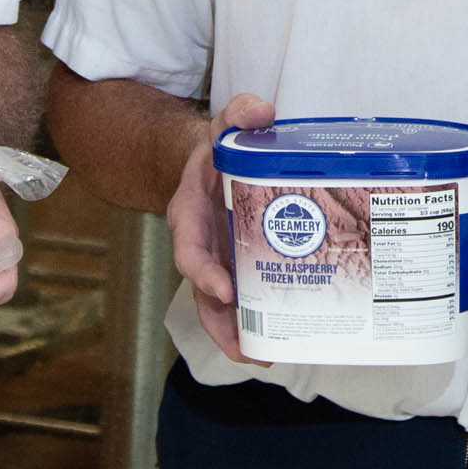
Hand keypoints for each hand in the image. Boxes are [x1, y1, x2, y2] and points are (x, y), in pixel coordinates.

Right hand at [170, 93, 276, 365]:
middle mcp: (201, 246)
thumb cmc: (217, 148)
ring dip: (237, 336)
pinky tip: (278, 342)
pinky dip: (253, 324)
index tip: (223, 289)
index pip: (188, 249)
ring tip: (263, 357)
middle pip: (202, 293)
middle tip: (246, 347)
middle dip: (220, 323)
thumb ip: (239, 113)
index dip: (202, 272)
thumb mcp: (224, 124)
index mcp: (190, 215)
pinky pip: (240, 303)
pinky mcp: (237, 270)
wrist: (208, 162)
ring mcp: (218, 262)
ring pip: (219, 308)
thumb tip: (261, 111)